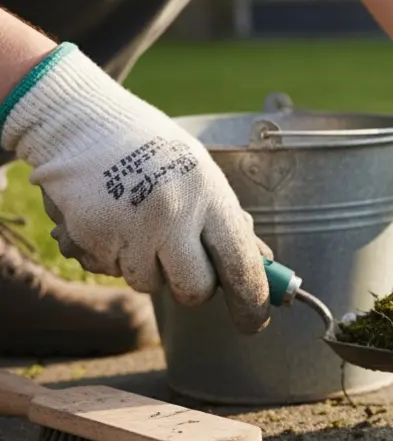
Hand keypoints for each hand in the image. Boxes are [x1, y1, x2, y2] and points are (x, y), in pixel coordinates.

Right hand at [0, 44, 271, 333]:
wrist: (81, 120)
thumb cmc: (153, 150)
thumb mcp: (203, 176)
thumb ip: (229, 222)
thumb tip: (263, 265)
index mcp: (210, 195)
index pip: (242, 266)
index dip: (252, 302)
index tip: (254, 320)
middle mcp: (173, 214)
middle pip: (195, 290)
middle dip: (194, 286)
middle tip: (184, 260)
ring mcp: (129, 227)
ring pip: (149, 284)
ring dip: (149, 267)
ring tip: (141, 223)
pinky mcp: (91, 236)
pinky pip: (112, 270)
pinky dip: (114, 254)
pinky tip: (113, 219)